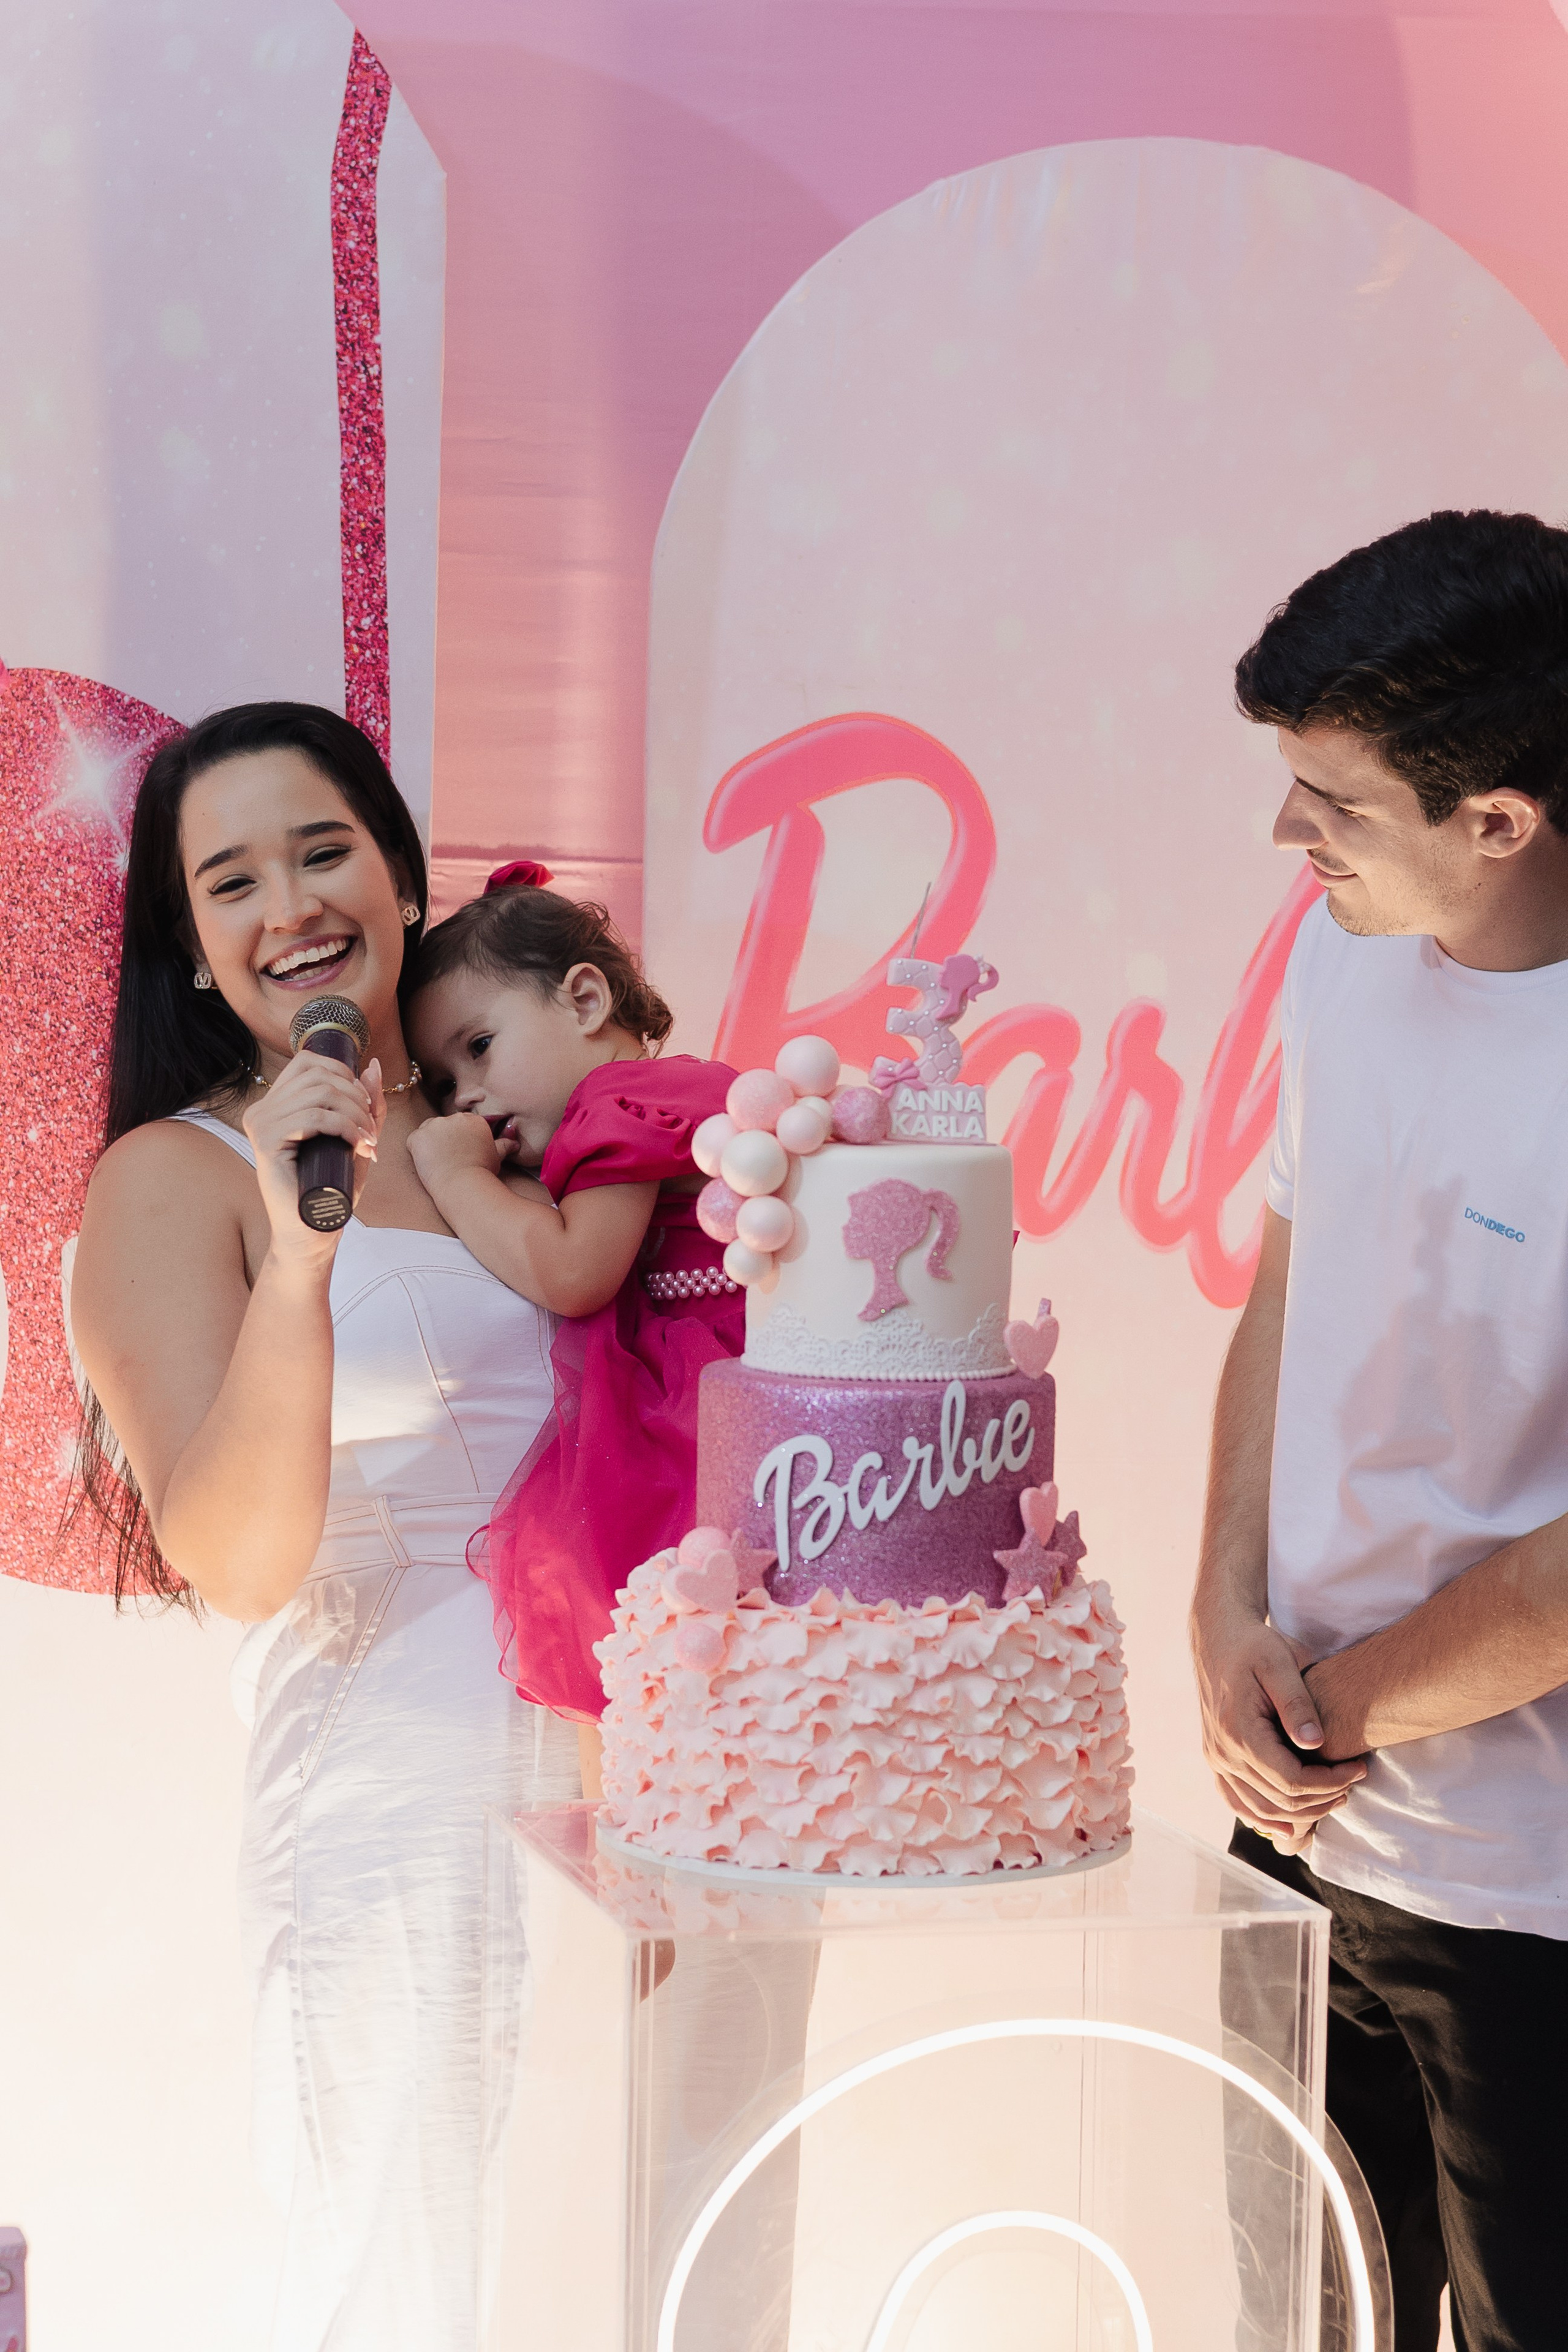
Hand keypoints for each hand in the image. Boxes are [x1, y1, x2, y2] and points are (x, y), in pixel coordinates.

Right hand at [242, 1051, 383, 1265]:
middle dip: (356, 1097)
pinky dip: (344, 1127)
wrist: (314, 1228)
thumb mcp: (355, 1136)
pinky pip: (312, 1117)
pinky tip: (358, 1145)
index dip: (342, 1072)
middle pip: (318, 1075)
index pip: (307, 1061)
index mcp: (276, 1103)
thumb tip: (372, 1065)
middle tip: (372, 1129)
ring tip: (369, 1141)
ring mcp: (260, 1123)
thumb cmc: (332, 1186)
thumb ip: (365, 1103)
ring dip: (355, 1114)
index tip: (364, 1103)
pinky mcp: (265, 1141)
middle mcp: (262, 1109)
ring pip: (320, 1094)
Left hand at [407, 1111, 501, 1197]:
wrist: (464, 1184)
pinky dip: (417, 1153)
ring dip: (430, 1145)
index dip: (458, 1141)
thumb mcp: (496, 1156)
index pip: (460, 1126)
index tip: (461, 1154)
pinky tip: (429, 1165)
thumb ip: (503, 1145)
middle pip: (443, 1126)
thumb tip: (514, 1143)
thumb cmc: (482, 1172)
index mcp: (473, 1120)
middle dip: (444, 1141)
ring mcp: (434, 1125)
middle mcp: (454, 1117)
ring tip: (439, 1164)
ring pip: (427, 1132)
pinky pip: (414, 1142)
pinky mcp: (418, 1136)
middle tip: (449, 1161)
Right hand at [1194, 1614, 1366, 1853]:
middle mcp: (1223, 1753)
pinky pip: (1237, 1803)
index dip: (1330, 1782)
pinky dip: (1265, 1818)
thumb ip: (1297, 1703)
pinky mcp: (1217, 1760)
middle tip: (1354, 1779)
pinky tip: (1291, 1821)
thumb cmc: (1255, 1646)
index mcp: (1239, 1732)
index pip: (1291, 1781)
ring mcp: (1216, 1759)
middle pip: (1279, 1802)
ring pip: (1260, 1811)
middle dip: (1324, 1798)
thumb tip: (1316, 1743)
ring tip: (1335, 1795)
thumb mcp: (1281, 1661)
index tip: (1358, 1768)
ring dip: (1301, 1813)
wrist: (1218, 1638)